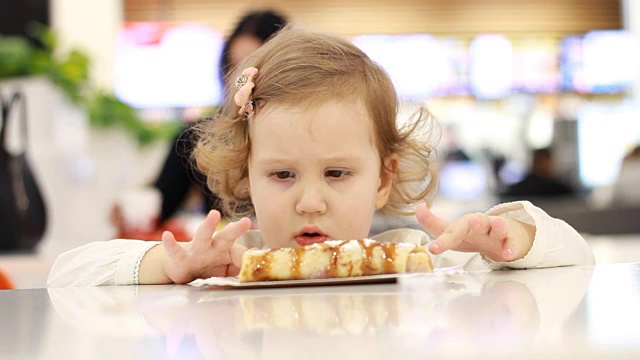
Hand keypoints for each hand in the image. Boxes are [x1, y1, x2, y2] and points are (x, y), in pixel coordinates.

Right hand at [161, 210, 250, 282]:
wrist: (181, 268)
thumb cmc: (208, 264)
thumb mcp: (226, 266)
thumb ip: (240, 261)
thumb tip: (257, 255)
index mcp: (224, 249)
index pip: (238, 253)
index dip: (247, 257)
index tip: (258, 256)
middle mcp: (211, 246)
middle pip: (225, 236)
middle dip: (235, 230)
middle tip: (246, 222)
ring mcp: (196, 251)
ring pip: (203, 237)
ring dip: (208, 225)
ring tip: (214, 214)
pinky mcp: (180, 259)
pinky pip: (175, 251)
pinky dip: (171, 244)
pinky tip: (168, 236)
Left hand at [415, 204, 534, 261]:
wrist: (503, 234)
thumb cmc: (474, 235)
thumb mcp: (453, 231)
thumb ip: (433, 223)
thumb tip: (417, 207)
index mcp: (465, 225)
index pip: (452, 231)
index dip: (442, 240)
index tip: (432, 249)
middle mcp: (481, 225)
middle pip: (478, 222)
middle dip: (476, 222)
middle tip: (474, 221)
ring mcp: (497, 232)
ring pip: (498, 228)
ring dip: (498, 227)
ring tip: (497, 225)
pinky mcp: (511, 241)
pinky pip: (512, 243)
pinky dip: (512, 248)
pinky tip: (509, 254)